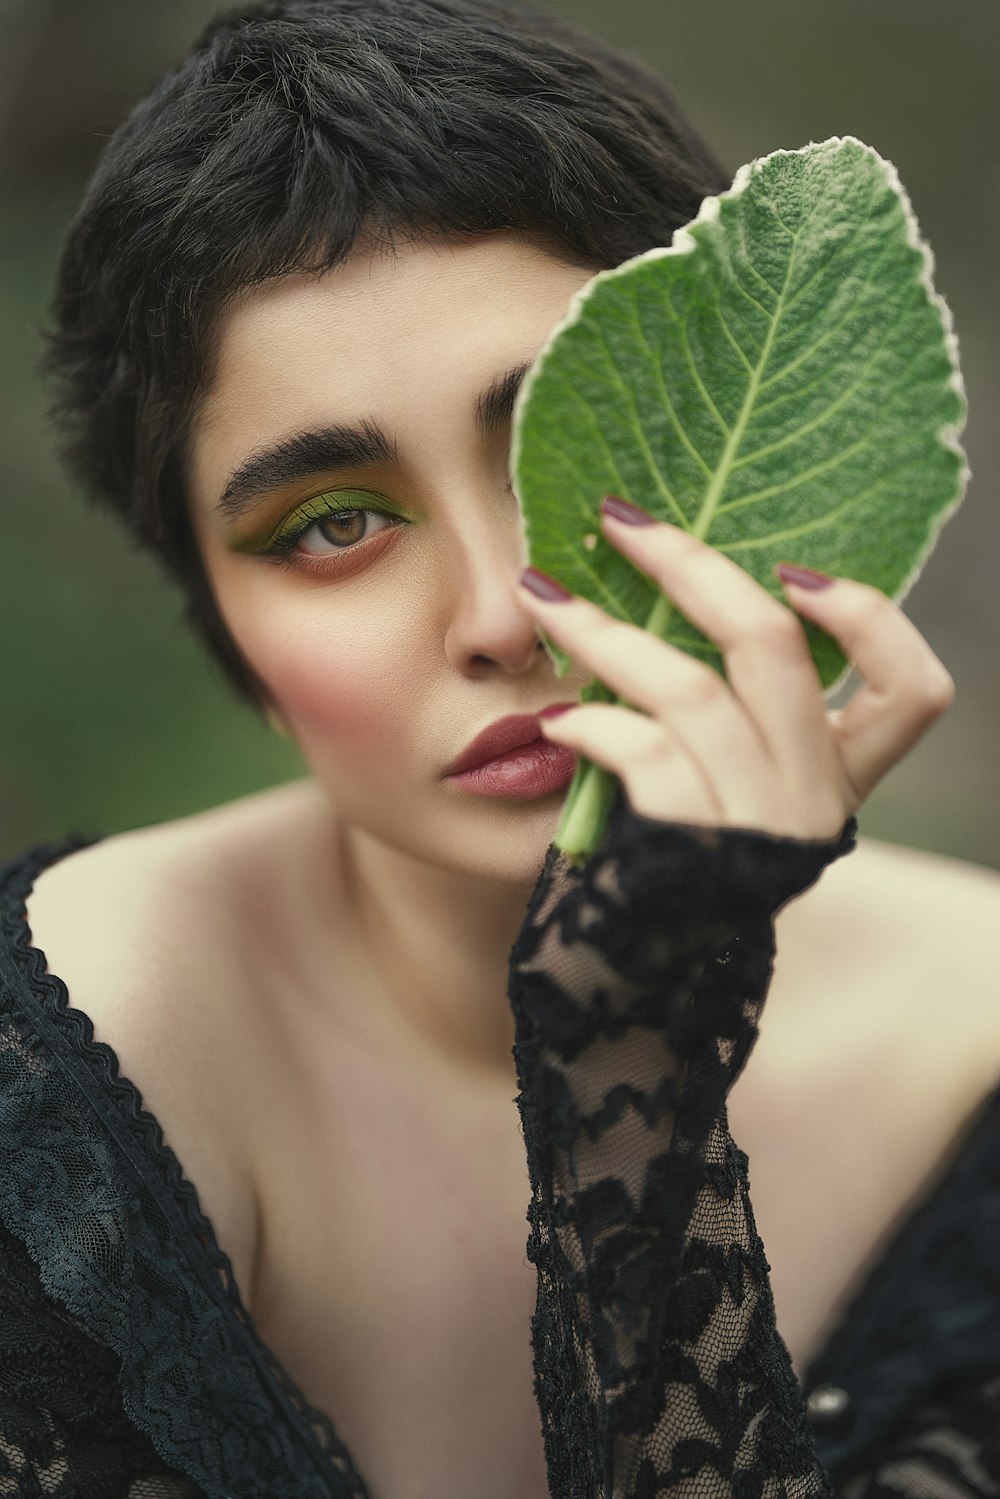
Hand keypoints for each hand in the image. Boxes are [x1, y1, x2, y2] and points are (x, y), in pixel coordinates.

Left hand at [517, 498, 954, 840]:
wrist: (641, 970)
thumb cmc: (683, 850)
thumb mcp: (738, 784)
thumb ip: (739, 709)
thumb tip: (677, 582)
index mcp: (841, 774)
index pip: (917, 691)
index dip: (869, 619)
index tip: (795, 572)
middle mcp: (812, 797)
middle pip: (774, 648)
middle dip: (690, 566)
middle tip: (618, 522)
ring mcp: (755, 825)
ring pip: (690, 690)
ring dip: (604, 633)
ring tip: (543, 599)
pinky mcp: (691, 848)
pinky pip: (643, 753)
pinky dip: (592, 723)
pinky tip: (558, 720)